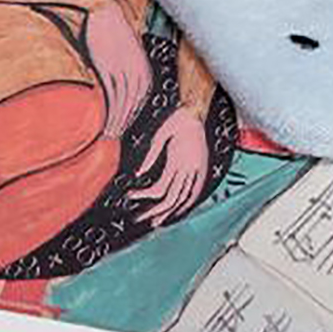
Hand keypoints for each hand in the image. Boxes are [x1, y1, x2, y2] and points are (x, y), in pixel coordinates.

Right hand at [85, 0, 152, 136]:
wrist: (103, 12)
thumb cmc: (110, 38)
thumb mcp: (121, 61)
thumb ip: (121, 79)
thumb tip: (113, 100)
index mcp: (143, 73)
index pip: (137, 107)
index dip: (128, 123)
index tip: (117, 136)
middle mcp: (138, 74)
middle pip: (131, 109)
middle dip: (122, 127)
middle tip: (110, 143)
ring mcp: (125, 71)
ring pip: (122, 106)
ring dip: (114, 124)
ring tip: (105, 139)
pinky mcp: (111, 67)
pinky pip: (112, 96)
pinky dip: (108, 112)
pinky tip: (100, 122)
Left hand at [130, 106, 209, 226]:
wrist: (197, 110)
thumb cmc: (178, 119)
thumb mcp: (161, 132)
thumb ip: (151, 154)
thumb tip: (138, 174)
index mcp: (179, 161)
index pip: (160, 189)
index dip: (144, 196)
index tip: (130, 196)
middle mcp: (190, 169)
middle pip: (172, 199)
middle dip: (156, 212)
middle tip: (141, 218)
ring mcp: (198, 170)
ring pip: (185, 198)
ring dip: (171, 212)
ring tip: (158, 221)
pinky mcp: (202, 168)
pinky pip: (196, 191)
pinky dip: (187, 203)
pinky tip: (180, 209)